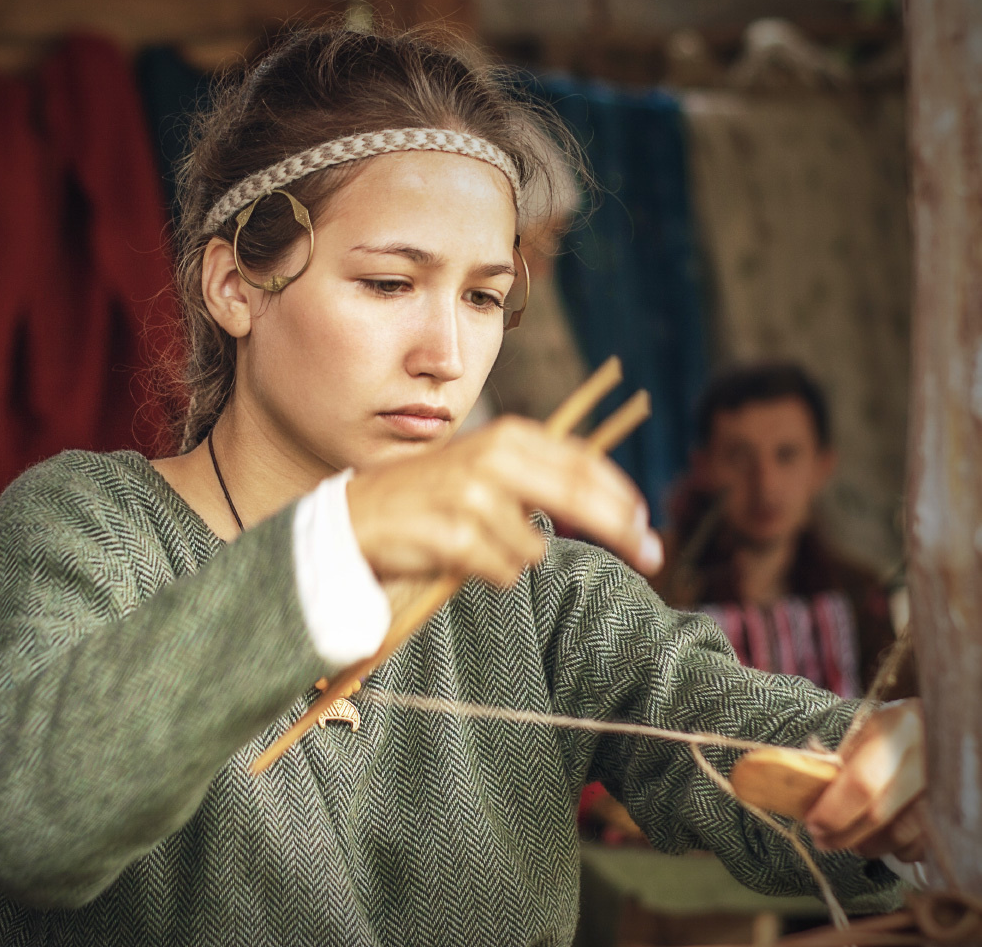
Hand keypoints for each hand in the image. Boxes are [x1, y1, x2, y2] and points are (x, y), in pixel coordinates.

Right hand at [346, 416, 662, 587]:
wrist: (356, 518)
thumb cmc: (427, 496)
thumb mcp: (482, 466)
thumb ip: (535, 474)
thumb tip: (607, 501)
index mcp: (506, 436)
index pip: (582, 463)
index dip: (621, 495)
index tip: (646, 522)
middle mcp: (492, 459)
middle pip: (579, 496)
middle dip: (622, 529)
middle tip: (653, 556)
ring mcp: (473, 498)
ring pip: (534, 547)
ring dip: (514, 557)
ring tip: (475, 544)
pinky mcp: (454, 538)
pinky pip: (502, 572)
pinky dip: (488, 573)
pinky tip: (457, 556)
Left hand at [804, 698, 926, 861]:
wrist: (942, 729)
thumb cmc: (897, 729)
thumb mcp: (869, 729)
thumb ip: (842, 759)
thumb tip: (809, 790)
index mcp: (896, 730)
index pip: (861, 782)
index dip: (834, 810)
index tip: (812, 823)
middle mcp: (924, 761)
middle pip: (878, 814)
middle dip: (843, 833)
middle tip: (822, 839)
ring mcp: (942, 789)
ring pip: (900, 836)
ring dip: (867, 845)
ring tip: (848, 839)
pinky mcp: (952, 811)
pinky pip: (921, 844)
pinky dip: (897, 848)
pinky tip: (882, 839)